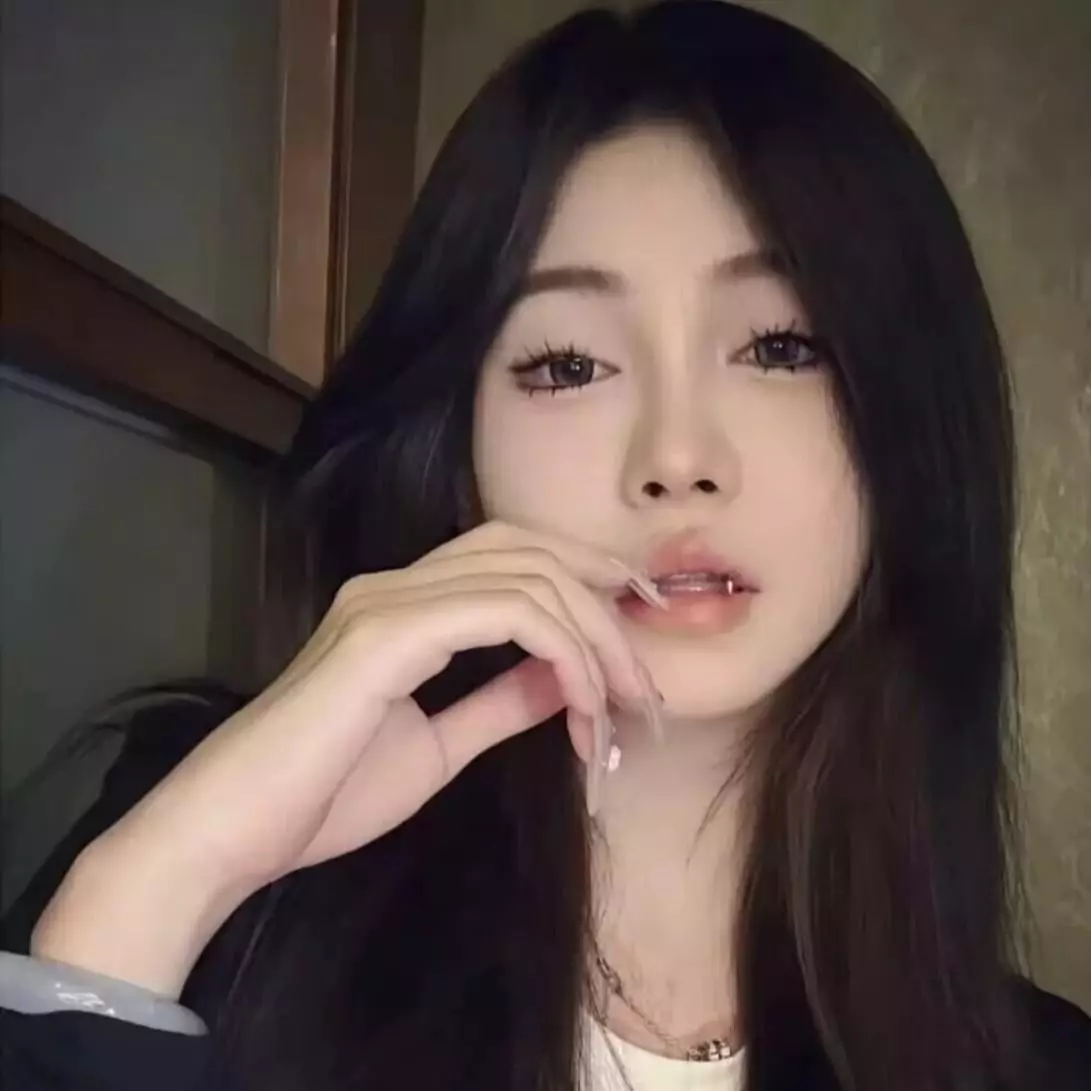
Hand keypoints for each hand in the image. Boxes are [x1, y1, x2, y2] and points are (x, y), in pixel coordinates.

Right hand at [36, 522, 662, 994]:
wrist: (235, 831)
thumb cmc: (323, 796)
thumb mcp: (438, 746)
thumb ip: (501, 703)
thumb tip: (568, 676)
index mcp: (407, 605)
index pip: (516, 557)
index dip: (588, 582)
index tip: (640, 639)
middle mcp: (399, 584)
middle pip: (535, 552)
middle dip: (608, 607)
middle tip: (650, 685)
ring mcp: (390, 601)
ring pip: (532, 577)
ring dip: (597, 641)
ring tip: (626, 712)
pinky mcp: (386, 631)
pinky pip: (506, 612)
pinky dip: (563, 654)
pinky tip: (583, 708)